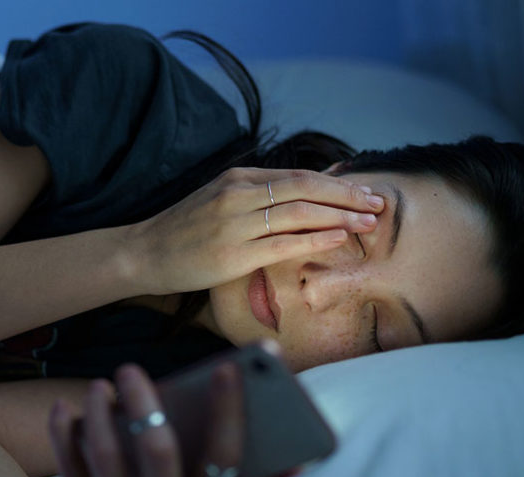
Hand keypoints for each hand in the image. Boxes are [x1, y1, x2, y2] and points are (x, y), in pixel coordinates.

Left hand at [48, 362, 243, 476]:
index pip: (225, 455)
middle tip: (130, 370)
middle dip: (144, 402)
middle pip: (158, 448)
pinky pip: (70, 472)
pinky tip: (62, 409)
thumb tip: (283, 457)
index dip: (229, 411)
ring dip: (99, 414)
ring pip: (107, 455)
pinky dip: (62, 437)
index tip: (226, 369)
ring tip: (100, 386)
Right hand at [126, 167, 384, 294]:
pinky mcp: (232, 253)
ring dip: (340, 216)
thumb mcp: (219, 200)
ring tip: (369, 222)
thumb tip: (302, 198)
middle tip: (378, 202)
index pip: (297, 175)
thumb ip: (256, 196)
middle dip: (347, 195)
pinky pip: (284, 243)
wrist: (144, 253)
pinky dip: (316, 239)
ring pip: (299, 212)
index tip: (364, 190)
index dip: (336, 182)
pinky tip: (339, 238)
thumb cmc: (185, 231)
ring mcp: (234, 223)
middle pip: (305, 188)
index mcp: (238, 178)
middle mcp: (238, 194)